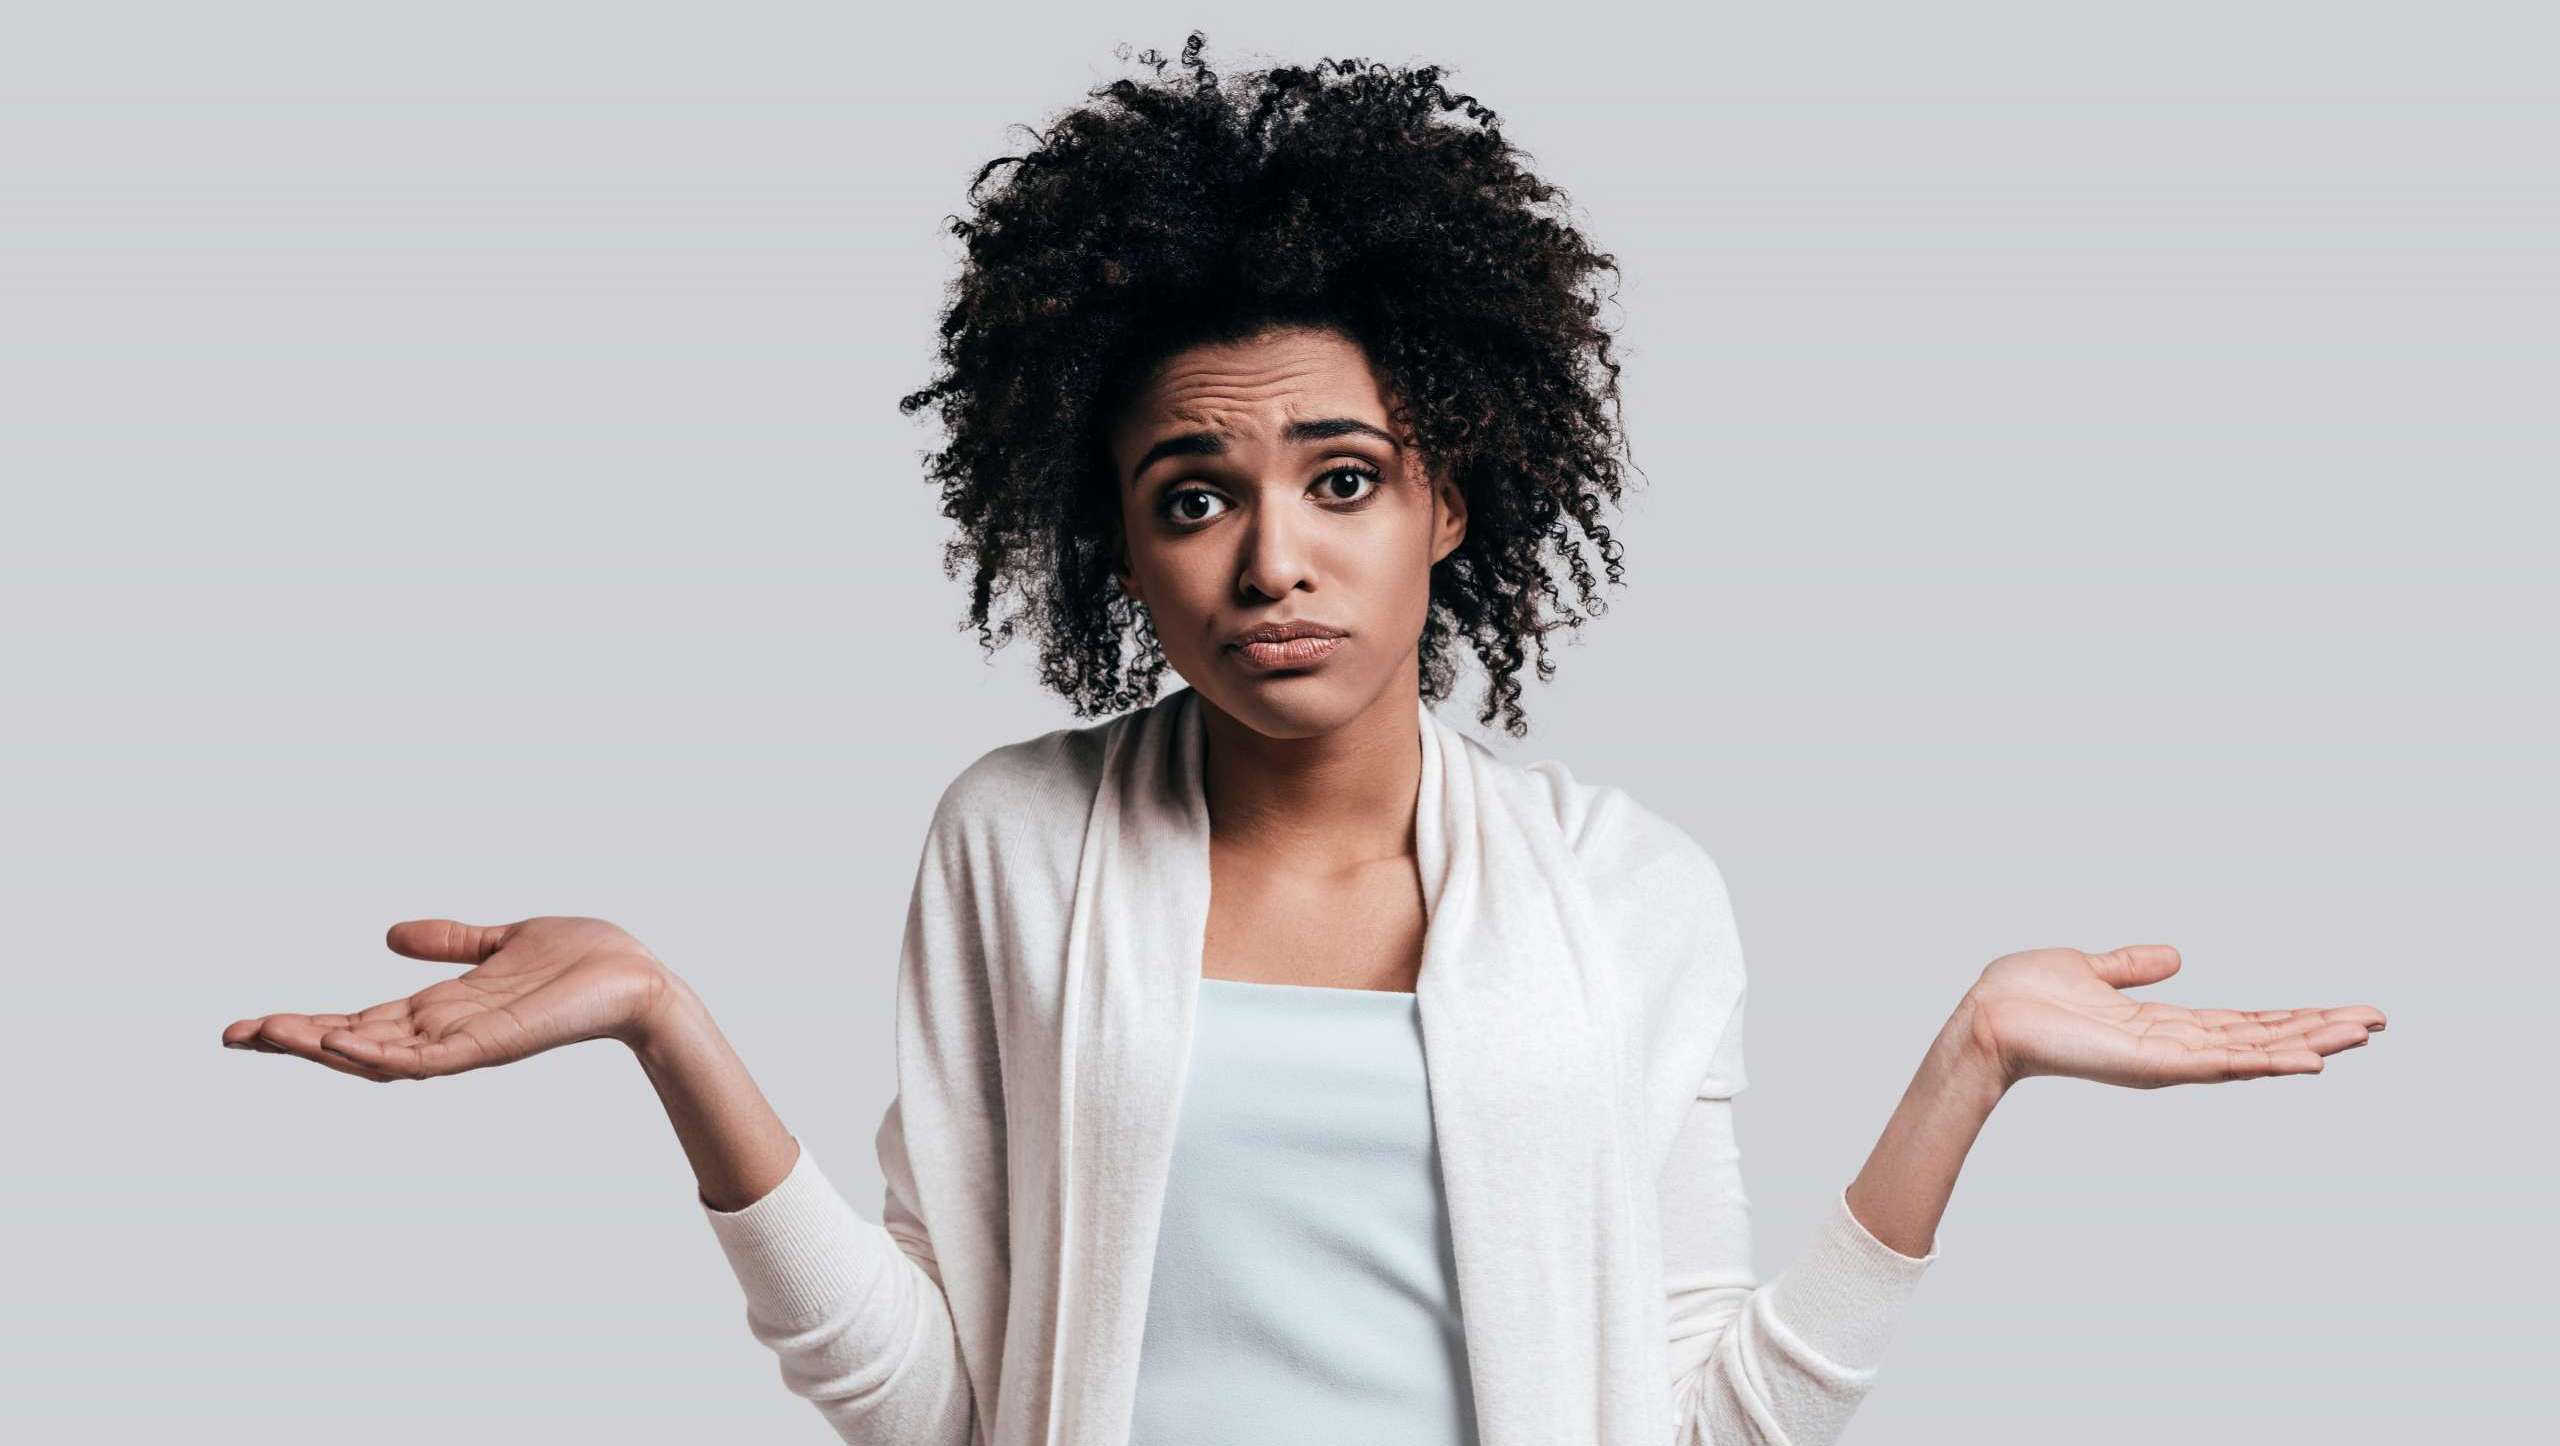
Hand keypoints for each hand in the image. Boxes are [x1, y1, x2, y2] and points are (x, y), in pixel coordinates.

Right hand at [219, 916, 673, 1082]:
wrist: (639, 977)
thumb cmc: (582, 962)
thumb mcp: (502, 939)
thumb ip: (451, 941)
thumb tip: (390, 935)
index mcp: (443, 1008)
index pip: (360, 1020)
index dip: (307, 1023)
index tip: (250, 1024)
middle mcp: (445, 1031)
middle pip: (355, 1042)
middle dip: (296, 1040)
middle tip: (234, 1035)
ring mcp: (466, 1043)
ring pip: (379, 1056)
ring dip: (325, 1046)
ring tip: (270, 1033)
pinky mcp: (493, 1045)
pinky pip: (430, 1059)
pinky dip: (384, 1053)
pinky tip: (343, 1042)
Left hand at [1959, 944, 2385, 1090]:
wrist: (1983, 1016)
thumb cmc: (2024, 996)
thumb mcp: (2090, 969)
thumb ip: (2132, 967)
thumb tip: (2174, 956)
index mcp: (2162, 1026)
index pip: (2243, 1022)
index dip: (2293, 1017)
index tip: (2344, 1010)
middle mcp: (2172, 1048)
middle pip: (2262, 1039)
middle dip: (2319, 1031)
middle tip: (2378, 1022)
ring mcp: (2165, 1061)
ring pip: (2253, 1053)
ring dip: (2309, 1044)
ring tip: (2361, 1034)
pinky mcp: (2150, 1066)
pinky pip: (2220, 1065)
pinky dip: (2265, 1061)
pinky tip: (2308, 1058)